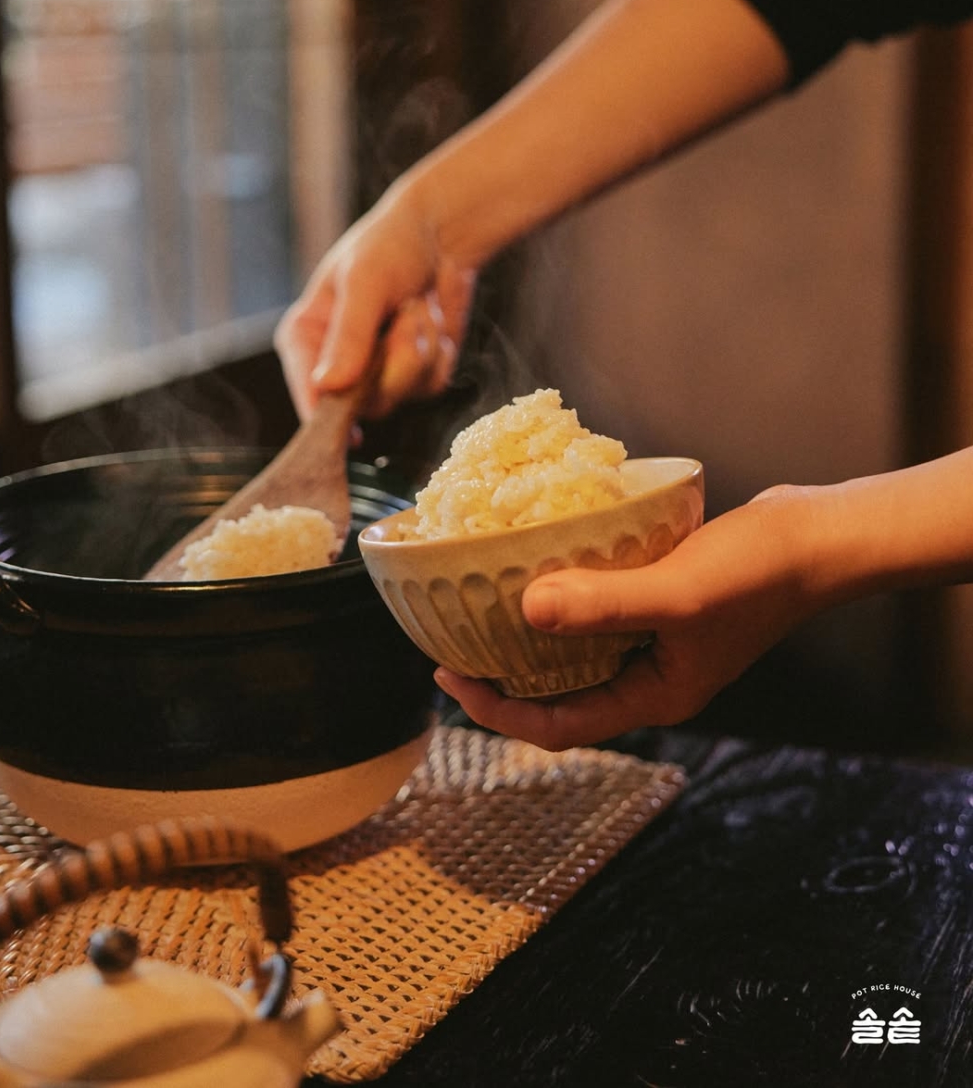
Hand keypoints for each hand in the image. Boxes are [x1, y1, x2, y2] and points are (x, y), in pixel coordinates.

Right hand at [275, 186, 476, 420]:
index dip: (327, 417)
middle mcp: (335, 365)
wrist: (440, 237)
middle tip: (405, 312)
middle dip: (395, 360)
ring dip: (421, 346)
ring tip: (416, 306)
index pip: (308, 393)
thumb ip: (348, 335)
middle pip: (362, 403)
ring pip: (402, 393)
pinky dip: (439, 350)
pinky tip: (430, 319)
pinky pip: (430, 384)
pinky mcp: (412, 378)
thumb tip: (328, 386)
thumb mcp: (365, 281)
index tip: (349, 434)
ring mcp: (375, 376)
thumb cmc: (390, 246)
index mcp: (305, 339)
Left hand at [434, 486, 825, 749]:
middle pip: (560, 693)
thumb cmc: (756, 574)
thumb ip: (602, 605)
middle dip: (504, 677)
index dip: (497, 712)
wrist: (816, 538)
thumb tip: (525, 611)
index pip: (558, 727)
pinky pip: (598, 613)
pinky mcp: (663, 605)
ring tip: (482, 608)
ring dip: (532, 636)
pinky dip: (566, 599)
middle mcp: (651, 677)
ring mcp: (658, 642)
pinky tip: (542, 566)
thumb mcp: (675, 593)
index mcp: (653, 696)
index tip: (449, 676)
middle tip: (451, 643)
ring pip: (577, 652)